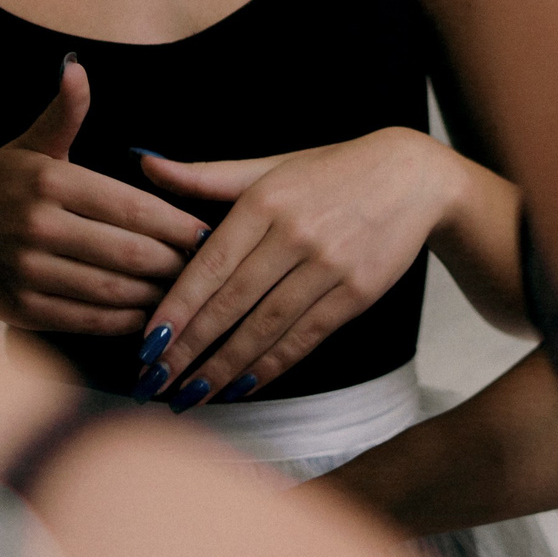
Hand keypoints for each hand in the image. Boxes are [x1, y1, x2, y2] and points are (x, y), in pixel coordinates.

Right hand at [0, 56, 209, 333]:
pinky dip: (123, 321)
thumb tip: (77, 68)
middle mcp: (39, 226)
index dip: (177, 223)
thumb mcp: (26, 147)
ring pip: (114, 290)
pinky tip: (145, 316)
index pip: (132, 206)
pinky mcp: (23, 310)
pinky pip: (88, 319)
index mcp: (49, 180)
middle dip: (175, 263)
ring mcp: (30, 271)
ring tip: (183, 292)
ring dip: (155, 295)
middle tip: (205, 267)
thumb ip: (63, 113)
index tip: (206, 232)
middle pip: (130, 251)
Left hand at [130, 127, 459, 407]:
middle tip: (154, 381)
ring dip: (224, 367)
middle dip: (190, 348)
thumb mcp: (270, 165)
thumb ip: (206, 175)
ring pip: (266, 328)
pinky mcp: (357, 294)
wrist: (412, 178)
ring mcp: (329, 267)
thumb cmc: (331, 170)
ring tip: (189, 395)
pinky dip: (271, 366)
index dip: (177, 308)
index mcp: (265, 201)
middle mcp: (295, 235)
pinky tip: (241, 386)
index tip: (147, 342)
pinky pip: (305, 337)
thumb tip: (144, 162)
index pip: (211, 264)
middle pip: (233, 303)